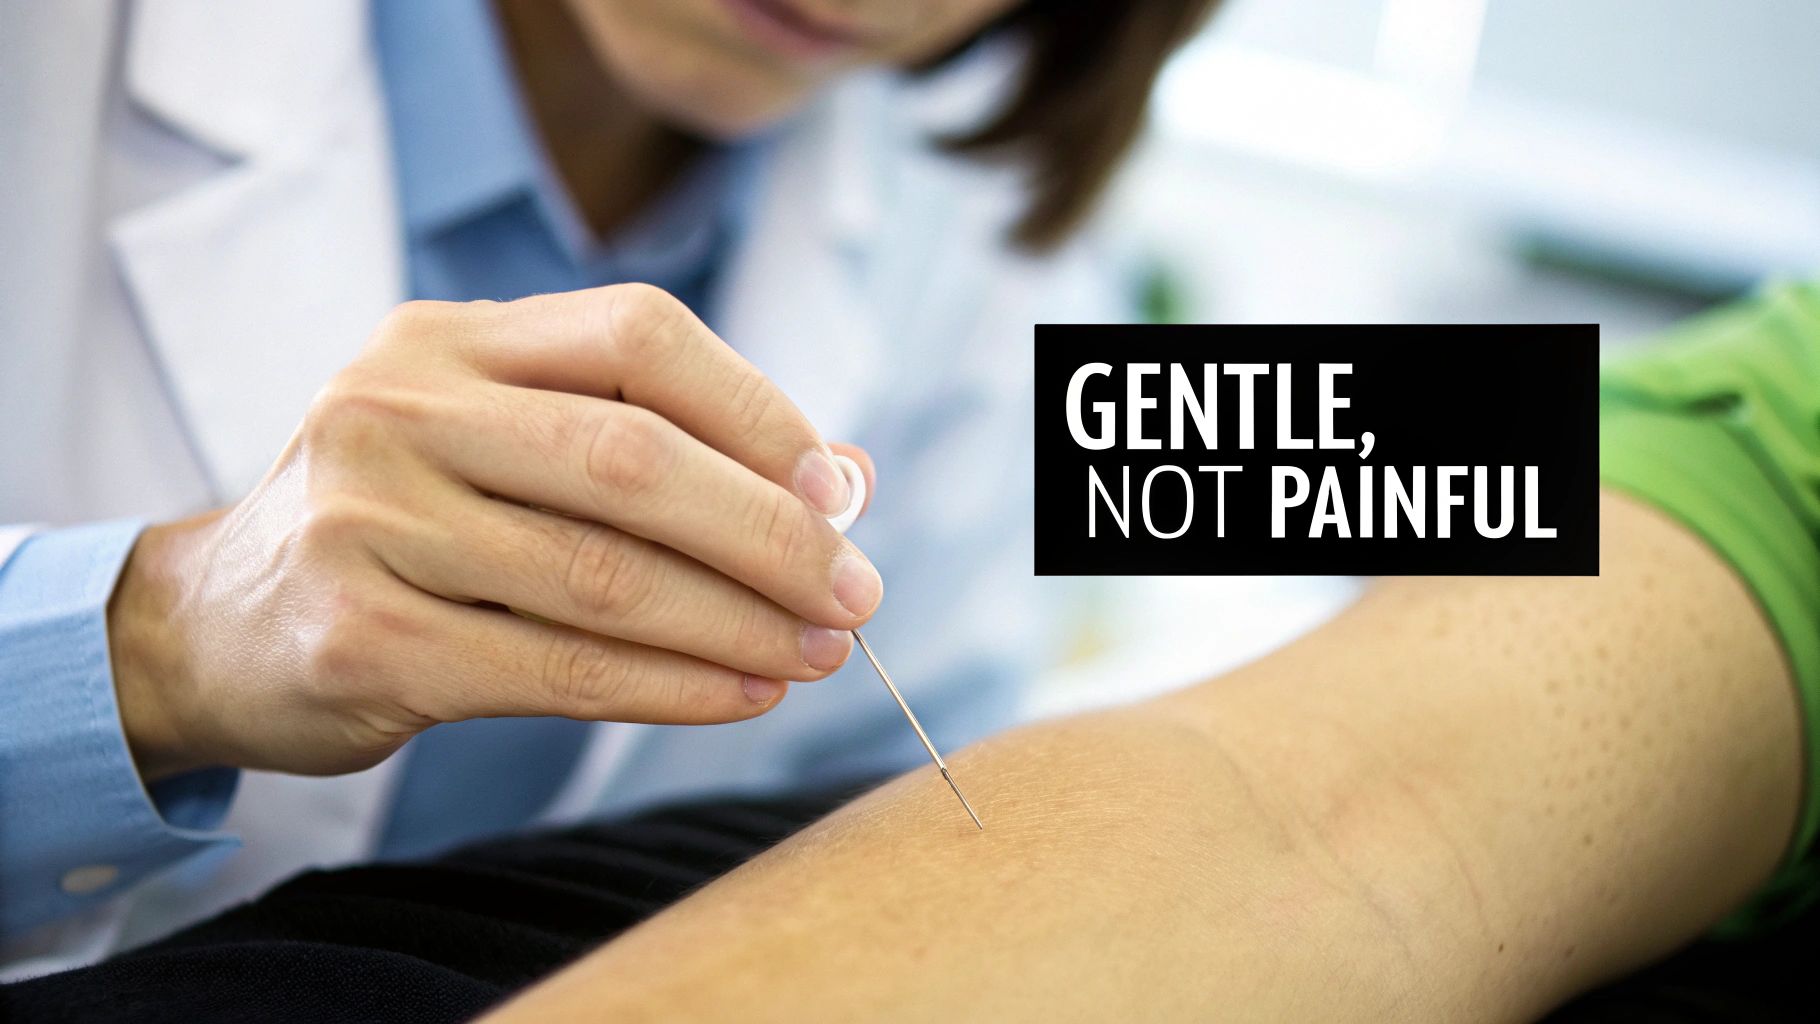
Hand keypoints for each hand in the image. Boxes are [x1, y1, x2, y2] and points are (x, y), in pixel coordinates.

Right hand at [108, 285, 880, 779]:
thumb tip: (846, 480)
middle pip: (634, 459)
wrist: (219, 624)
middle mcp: (397, 408)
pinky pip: (559, 669)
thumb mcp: (503, 444)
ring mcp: (369, 521)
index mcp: (446, 341)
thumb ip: (659, 442)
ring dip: (738, 624)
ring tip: (815, 655)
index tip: (840, 494)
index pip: (640, 335)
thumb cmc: (405, 524)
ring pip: (605, 575)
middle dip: (772, 535)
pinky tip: (741, 694)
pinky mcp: (363, 638)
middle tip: (855, 596)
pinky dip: (672, 687)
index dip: (759, 412)